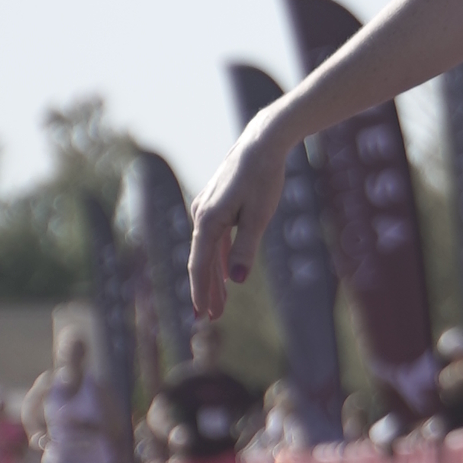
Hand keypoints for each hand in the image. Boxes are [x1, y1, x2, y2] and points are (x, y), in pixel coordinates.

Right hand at [188, 121, 291, 320]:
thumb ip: (246, 248)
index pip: (200, 264)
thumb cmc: (263, 178)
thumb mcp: (259, 216)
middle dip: (207, 290)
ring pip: (209, 250)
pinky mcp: (218, 204)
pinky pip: (216, 238)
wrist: (263, 143)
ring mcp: (208, 208)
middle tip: (211, 319)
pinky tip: (226, 274)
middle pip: (202, 260)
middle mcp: (201, 214)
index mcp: (207, 220)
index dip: (200, 291)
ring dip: (214, 277)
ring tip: (220, 304)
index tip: (201, 315)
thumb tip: (237, 280)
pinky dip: (221, 257)